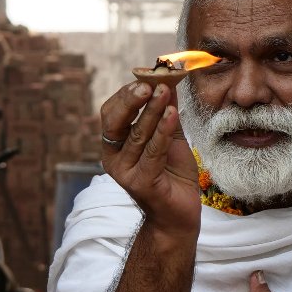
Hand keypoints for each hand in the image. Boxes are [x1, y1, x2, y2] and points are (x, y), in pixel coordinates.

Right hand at [98, 81, 198, 234]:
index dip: (127, 93)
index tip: (147, 76)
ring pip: (137, 134)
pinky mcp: (141, 183)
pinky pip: (153, 151)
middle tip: (149, 83)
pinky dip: (163, 131)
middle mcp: (114, 158)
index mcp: (115, 145)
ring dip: (151, 111)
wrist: (179, 215)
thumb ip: (166, 111)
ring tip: (165, 92)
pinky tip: (172, 114)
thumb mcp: (170, 137)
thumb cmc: (172, 176)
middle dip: (131, 99)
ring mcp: (125, 172)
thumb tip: (169, 80)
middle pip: (114, 121)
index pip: (112, 113)